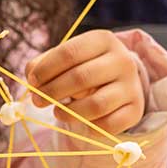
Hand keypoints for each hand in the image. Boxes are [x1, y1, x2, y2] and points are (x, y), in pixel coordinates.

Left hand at [26, 30, 144, 134]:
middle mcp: (122, 60)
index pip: (69, 53)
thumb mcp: (67, 58)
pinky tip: (80, 121)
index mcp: (104, 40)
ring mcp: (132, 86)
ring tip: (57, 112)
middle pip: (80, 78)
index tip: (31, 82)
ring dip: (69, 112)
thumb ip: (44, 63)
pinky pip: (108, 125)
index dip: (46, 69)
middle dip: (52, 91)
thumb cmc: (85, 66)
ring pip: (96, 105)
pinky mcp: (135, 110)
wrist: (119, 81)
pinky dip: (89, 128)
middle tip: (37, 101)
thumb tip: (31, 77)